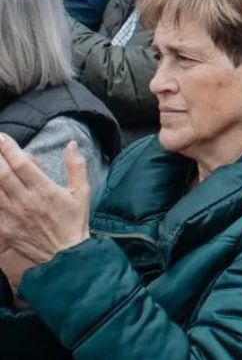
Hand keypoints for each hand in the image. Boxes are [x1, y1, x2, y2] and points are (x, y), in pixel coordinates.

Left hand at [0, 137, 91, 289]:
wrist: (64, 256)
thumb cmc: (74, 222)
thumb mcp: (81, 192)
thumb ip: (76, 167)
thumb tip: (71, 144)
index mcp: (44, 190)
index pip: (22, 164)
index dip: (10, 149)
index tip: (2, 137)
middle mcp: (25, 201)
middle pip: (3, 175)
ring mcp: (12, 216)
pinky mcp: (4, 229)